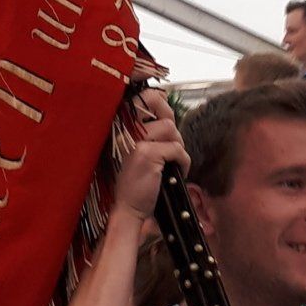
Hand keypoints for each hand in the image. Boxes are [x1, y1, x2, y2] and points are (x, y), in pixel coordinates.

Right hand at [111, 94, 189, 224]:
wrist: (129, 209)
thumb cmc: (137, 182)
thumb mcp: (140, 151)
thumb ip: (151, 131)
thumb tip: (165, 107)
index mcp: (123, 128)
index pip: (142, 97)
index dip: (158, 100)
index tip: (164, 114)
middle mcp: (126, 130)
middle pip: (157, 103)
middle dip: (171, 120)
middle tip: (172, 141)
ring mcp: (136, 141)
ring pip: (170, 128)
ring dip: (178, 146)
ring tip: (172, 163)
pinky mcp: (147, 154)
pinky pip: (177, 149)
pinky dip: (183, 163)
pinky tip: (175, 174)